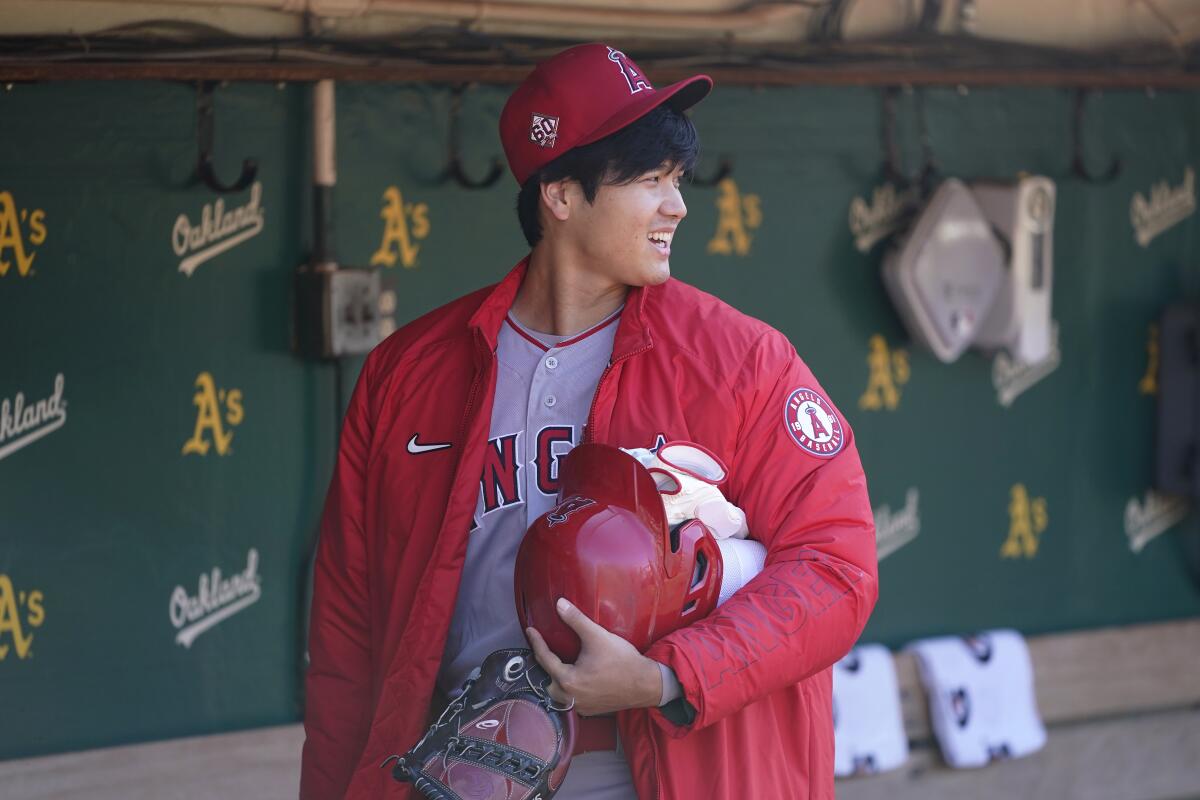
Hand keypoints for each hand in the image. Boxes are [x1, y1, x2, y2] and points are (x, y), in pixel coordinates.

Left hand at [525, 598, 662, 716]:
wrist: (646, 684)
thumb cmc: (622, 661)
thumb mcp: (597, 636)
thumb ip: (576, 620)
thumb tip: (559, 604)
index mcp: (568, 680)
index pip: (545, 658)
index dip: (536, 642)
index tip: (530, 631)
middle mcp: (570, 697)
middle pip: (547, 680)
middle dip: (543, 666)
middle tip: (543, 649)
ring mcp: (581, 707)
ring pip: (558, 693)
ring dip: (556, 679)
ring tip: (557, 663)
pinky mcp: (590, 710)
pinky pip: (572, 700)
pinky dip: (569, 689)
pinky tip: (575, 678)